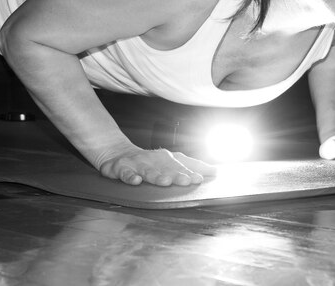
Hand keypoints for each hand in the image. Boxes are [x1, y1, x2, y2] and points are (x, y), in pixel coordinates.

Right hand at [99, 147, 217, 186]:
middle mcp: (153, 160)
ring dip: (156, 176)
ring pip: (147, 171)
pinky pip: (125, 173)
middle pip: (165, 169)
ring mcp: (137, 164)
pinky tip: (136, 181)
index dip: (189, 172)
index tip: (200, 179)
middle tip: (186, 181)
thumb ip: (193, 165)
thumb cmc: (150, 161)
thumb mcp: (171, 161)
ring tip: (164, 181)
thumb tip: (216, 171)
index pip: (180, 166)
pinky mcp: (120, 168)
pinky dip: (130, 176)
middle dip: (176, 175)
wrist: (118, 153)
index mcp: (166, 159)